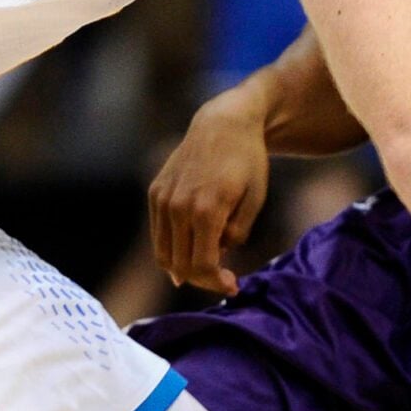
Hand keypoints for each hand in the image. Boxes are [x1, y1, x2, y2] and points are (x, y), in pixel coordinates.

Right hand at [148, 92, 271, 294]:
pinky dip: (171, 249)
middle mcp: (179, 206)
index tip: (233, 287)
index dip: (217, 283)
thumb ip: (238, 233)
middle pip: (182, 265)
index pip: (203, 265)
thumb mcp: (255, 199)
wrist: (223, 123)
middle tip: (223, 280)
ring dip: (183, 269)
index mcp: (207, 210)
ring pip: (163, 254)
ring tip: (206, 268)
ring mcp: (163, 199)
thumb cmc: (247, 161)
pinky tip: (189, 250)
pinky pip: (158, 234)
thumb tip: (218, 255)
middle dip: (203, 280)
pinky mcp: (155, 192)